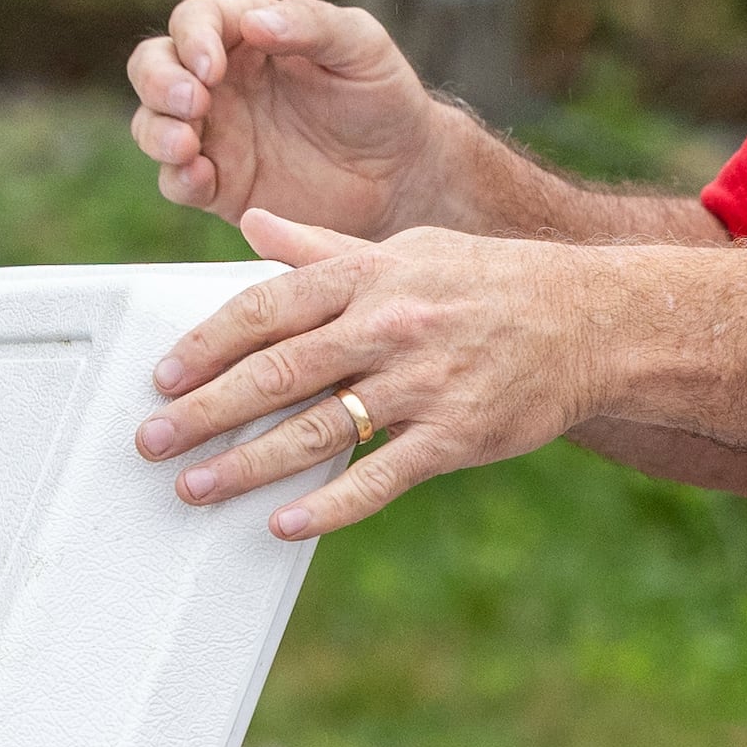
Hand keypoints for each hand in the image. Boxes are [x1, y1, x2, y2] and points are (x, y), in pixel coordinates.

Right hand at [125, 0, 447, 235]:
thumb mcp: (360, 45)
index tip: (214, 64)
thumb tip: (252, 23)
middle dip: (157, 80)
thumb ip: (311, 24)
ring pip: (151, 124)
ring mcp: (216, 134)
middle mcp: (219, 82)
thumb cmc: (382, 96)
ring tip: (186, 143)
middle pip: (153, 67)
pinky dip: (177, 179)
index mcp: (246, 36)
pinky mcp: (221, 185)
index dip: (193, 38)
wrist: (402, 171)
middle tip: (191, 101)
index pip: (195, 22)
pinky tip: (200, 177)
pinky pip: (177, 181)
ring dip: (156, 130)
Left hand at [136, 210, 608, 538]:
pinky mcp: (456, 436)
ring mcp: (423, 384)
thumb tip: (254, 223)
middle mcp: (388, 326)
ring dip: (248, 463)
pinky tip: (284, 524)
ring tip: (195, 487)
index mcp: (368, 276)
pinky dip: (330, 505)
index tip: (164, 378)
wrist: (593, 321)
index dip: (207, 346)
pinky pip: (381, 478)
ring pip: (318, 428)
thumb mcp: (407, 247)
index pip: (267, 309)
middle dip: (206, 411)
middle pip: (278, 372)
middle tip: (152, 440)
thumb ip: (323, 246)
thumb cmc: (491, 282)